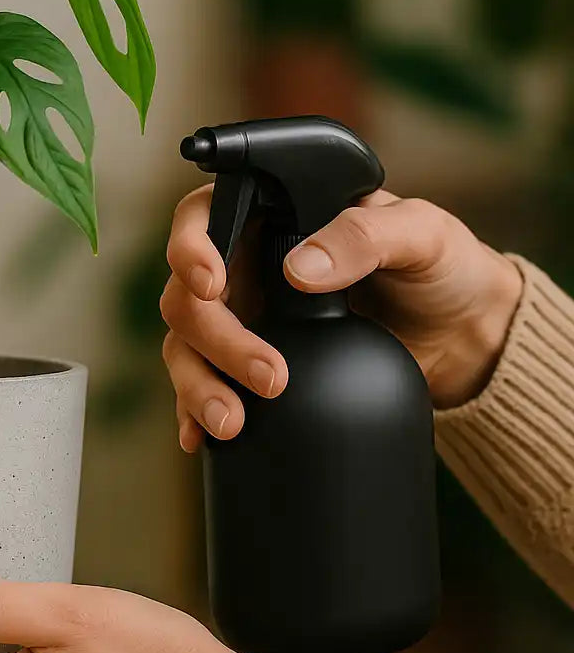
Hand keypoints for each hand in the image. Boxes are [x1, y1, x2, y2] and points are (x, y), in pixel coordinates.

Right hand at [160, 187, 522, 451]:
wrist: (465, 337)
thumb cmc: (442, 266)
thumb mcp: (420, 236)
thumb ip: (364, 237)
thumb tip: (299, 269)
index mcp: (270, 215)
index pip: (202, 218)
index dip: (189, 248)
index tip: (211, 285)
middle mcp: (243, 264)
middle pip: (187, 293)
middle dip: (214, 337)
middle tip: (269, 376)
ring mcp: (245, 317)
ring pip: (186, 344)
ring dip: (198, 382)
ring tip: (232, 421)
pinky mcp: (250, 365)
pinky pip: (206, 384)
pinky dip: (194, 411)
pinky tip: (202, 437)